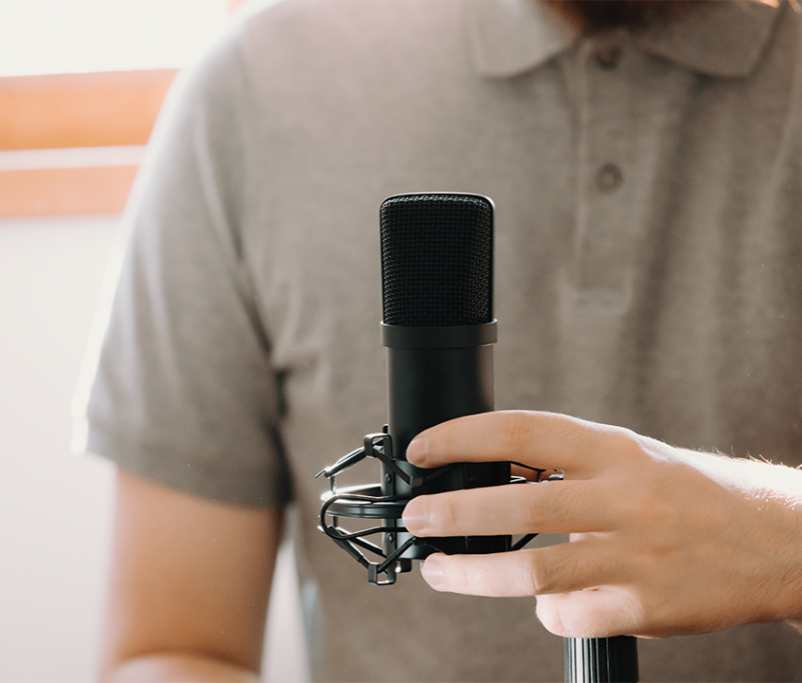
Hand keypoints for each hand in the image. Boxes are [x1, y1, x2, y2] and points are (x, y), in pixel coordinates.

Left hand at [401, 410, 801, 638]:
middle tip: (415, 518)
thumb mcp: (628, 458)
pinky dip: (545, 613)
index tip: (421, 451)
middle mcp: (624, 498)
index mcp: (614, 450)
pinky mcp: (647, 608)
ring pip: (534, 572)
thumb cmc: (685, 495)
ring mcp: (636, 556)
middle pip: (517, 505)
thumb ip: (565, 465)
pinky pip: (572, 616)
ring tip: (437, 570)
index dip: (461, 438)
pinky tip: (544, 605)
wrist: (773, 541)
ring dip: (472, 574)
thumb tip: (484, 474)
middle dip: (451, 512)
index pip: (521, 432)